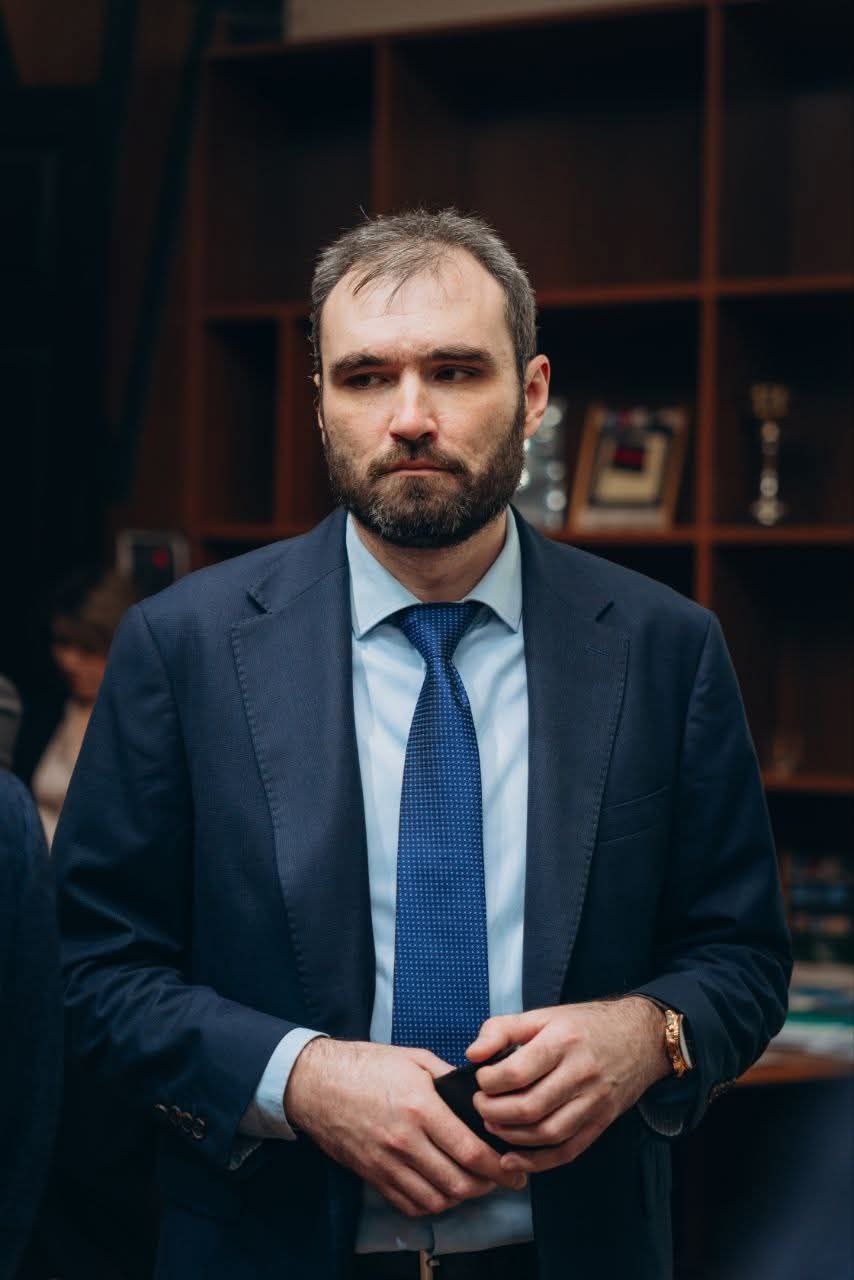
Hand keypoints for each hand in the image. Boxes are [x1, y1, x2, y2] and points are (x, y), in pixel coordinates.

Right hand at [284, 1038, 527, 1217]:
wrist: (316, 1083)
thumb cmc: (366, 1065)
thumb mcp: (414, 1058)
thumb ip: (449, 1078)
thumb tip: (478, 1095)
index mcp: (421, 1108)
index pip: (470, 1151)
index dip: (499, 1168)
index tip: (515, 1171)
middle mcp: (405, 1141)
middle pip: (458, 1183)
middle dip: (487, 1186)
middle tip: (500, 1179)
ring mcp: (387, 1163)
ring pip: (436, 1199)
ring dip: (461, 1197)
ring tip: (473, 1183)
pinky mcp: (373, 1176)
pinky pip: (409, 1204)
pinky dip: (431, 1204)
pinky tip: (441, 1189)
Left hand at [468, 998, 669, 1174]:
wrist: (640, 1037)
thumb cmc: (585, 1025)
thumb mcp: (542, 1015)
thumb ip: (501, 1029)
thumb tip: (472, 1054)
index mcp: (563, 1041)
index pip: (518, 1071)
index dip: (490, 1081)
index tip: (480, 1080)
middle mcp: (581, 1073)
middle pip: (530, 1107)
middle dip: (495, 1112)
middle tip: (480, 1106)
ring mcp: (594, 1101)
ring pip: (547, 1133)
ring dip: (512, 1136)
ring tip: (493, 1125)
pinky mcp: (601, 1122)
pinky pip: (567, 1150)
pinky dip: (537, 1161)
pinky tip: (513, 1159)